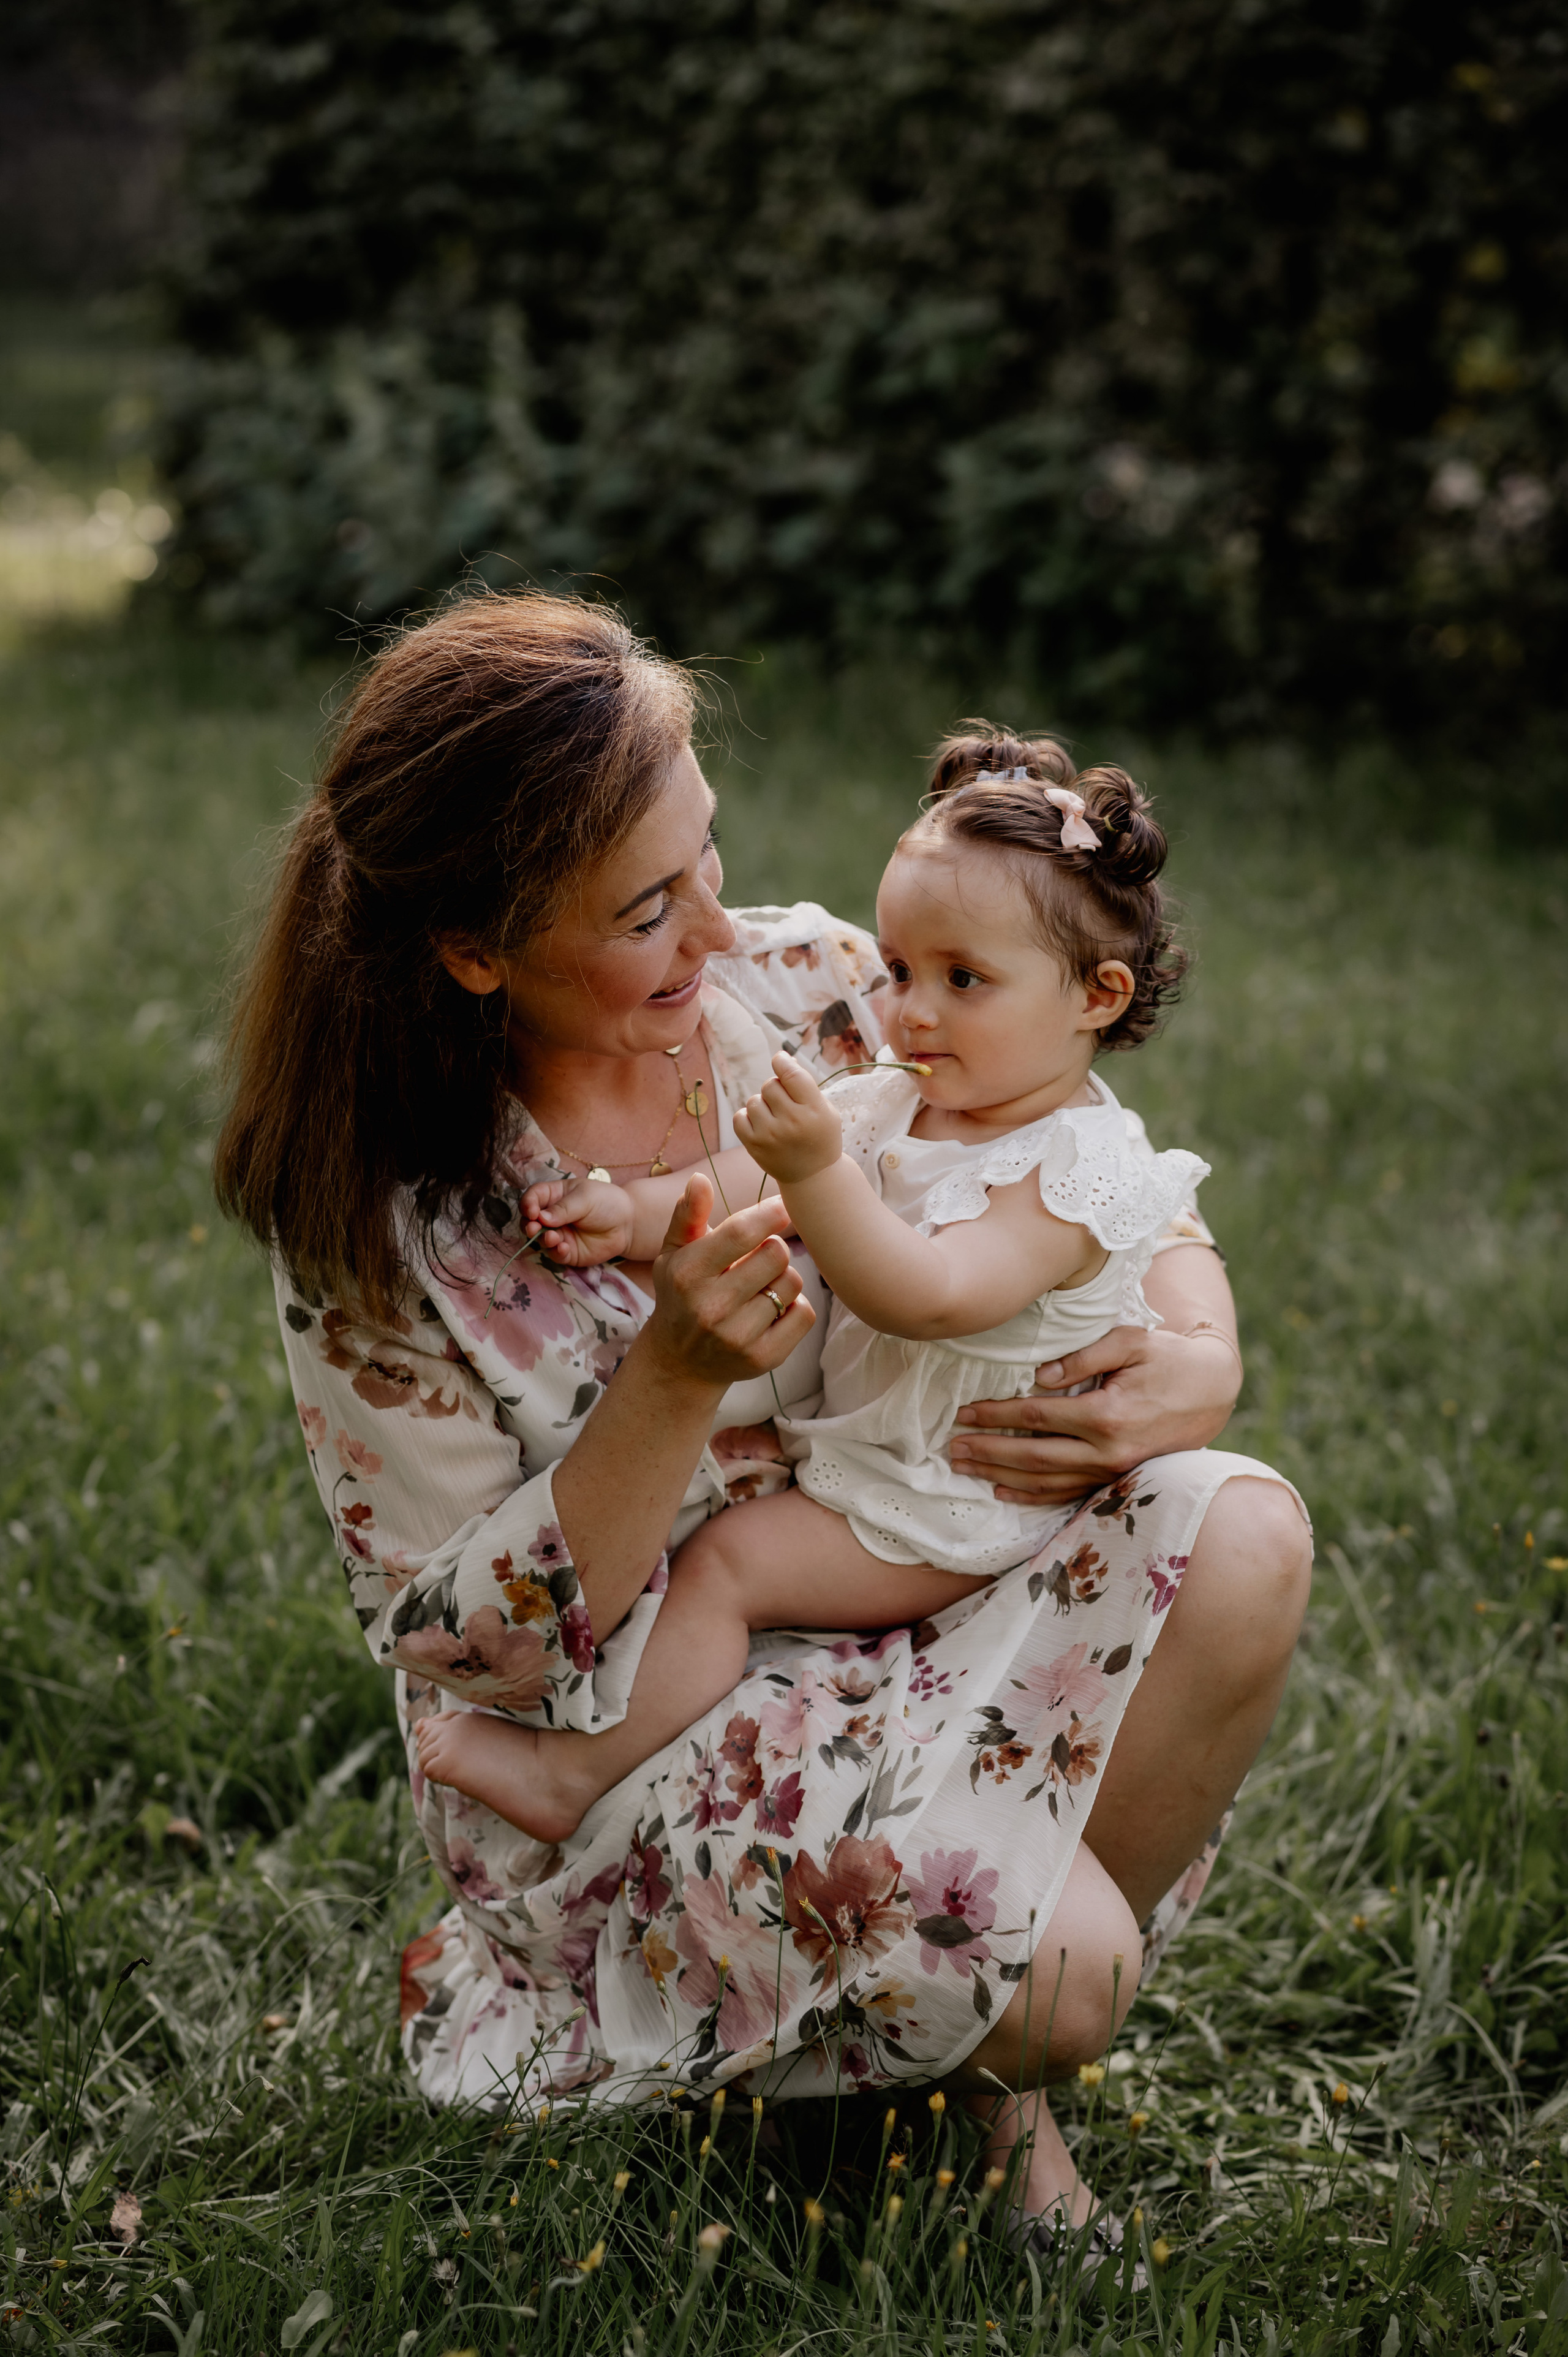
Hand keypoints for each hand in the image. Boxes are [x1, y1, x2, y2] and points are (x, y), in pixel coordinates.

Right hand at [521, 1175, 635, 1265]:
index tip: (532, 1210)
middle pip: (530, 1221)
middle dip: (528, 1225)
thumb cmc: (606, 1202)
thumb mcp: (585, 1198)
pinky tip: (563, 1247)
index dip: (528, 1204)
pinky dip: (556, 1252)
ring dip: (542, 1239)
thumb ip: (563, 1208)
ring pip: (539, 1239)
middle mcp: (552, 1216)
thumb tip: (541, 1218)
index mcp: (554, 1196)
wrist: (628, 1223)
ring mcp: (558, 1234)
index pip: (533, 1198)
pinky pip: (555, 1255)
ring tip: (553, 1237)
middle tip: (534, 1227)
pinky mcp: (567, 1252)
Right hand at [643, 1172, 814, 1388]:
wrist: (680, 1361)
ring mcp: (737, 1336)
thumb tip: (700, 1179)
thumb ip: (688, 1215)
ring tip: (761, 1287)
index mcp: (688, 1273)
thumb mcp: (674, 1253)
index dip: (769, 1214)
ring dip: (783, 1279)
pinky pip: (805, 1314)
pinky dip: (796, 1307)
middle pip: (776, 1254)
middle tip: (759, 1258)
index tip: (782, 1207)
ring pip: (792, 1284)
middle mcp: (710, 1307)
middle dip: (773, 1249)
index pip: (741, 1232)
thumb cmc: (682, 1294)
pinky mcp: (764, 1358)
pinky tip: (772, 1310)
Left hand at [734, 1050, 842, 1182]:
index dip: (782, 1061)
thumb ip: (806, 1085)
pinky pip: (739, 1117)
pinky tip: (762, 1125)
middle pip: (769, 1085)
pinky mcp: (754, 1146)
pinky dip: (747, 1117)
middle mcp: (792, 1122)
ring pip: (754, 1100)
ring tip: (776, 1118)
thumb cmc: (820, 1136)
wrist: (813, 1176)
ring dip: (763, 1104)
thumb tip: (783, 1059)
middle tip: (786, 1104)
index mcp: (814, 1110)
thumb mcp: (826, 1110)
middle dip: (776, 1088)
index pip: (792, 1074)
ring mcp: (770, 1135)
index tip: (781, 1059)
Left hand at [949, 1324, 1240, 1505]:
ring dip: (1001, 1475)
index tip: (965, 1413)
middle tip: (951, 1447)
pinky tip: (1004, 1491)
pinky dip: (1033, 1495)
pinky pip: (1068, 1493)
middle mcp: (1108, 1451)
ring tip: (965, 1467)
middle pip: (1032, 1456)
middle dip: (988, 1451)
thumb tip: (1039, 1375)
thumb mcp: (1131, 1340)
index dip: (996, 1415)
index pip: (1036, 1417)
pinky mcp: (1118, 1480)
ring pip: (1046, 1481)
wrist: (1213, 1391)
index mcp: (1107, 1414)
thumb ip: (1084, 1355)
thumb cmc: (1169, 1358)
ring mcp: (1114, 1471)